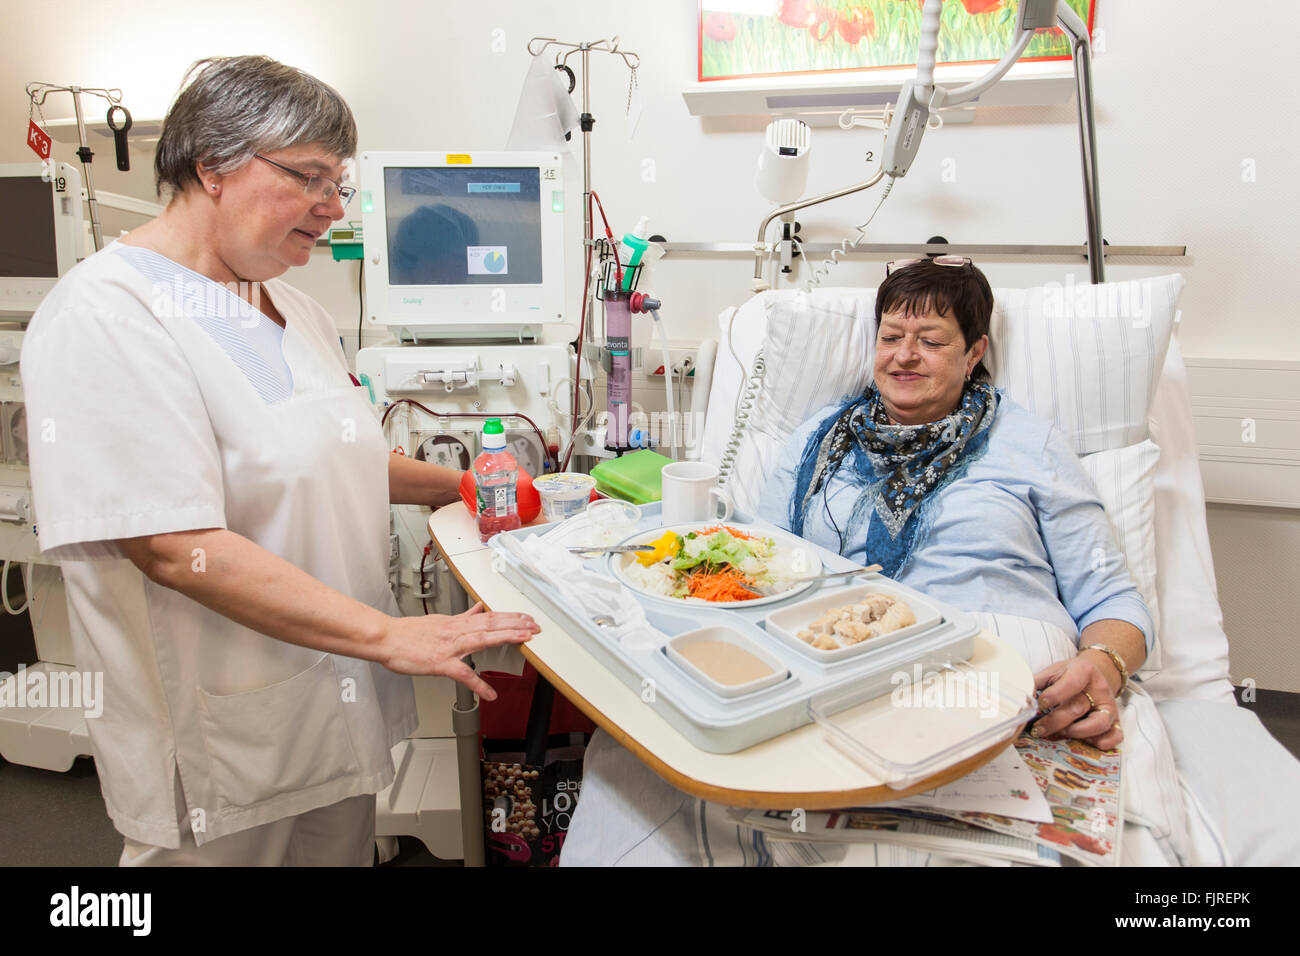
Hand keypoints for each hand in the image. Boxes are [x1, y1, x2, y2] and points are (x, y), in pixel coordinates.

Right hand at [380, 602, 539, 699]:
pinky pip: (463, 675)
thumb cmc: (408, 632)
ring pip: (483, 639)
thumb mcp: (439, 619)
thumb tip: (478, 609)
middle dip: (516, 624)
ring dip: (506, 637)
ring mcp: (449, 647)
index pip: (489, 616)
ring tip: (525, 639)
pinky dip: (478, 685)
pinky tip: (491, 694)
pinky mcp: (440, 663)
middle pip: (491, 624)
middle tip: (535, 625)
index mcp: (457, 623)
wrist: (385, 638)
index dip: (510, 617)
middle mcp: (456, 631)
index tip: (526, 617)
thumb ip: (461, 617)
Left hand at [1031, 653, 1122, 750]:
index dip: (1054, 695)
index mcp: (1083, 671)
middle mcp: (1100, 689)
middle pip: (1079, 707)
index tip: (1039, 704)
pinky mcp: (1116, 721)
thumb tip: (1021, 697)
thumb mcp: (1053, 671)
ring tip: (1059, 734)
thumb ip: (1037, 682)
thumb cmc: (1068, 675)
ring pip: (1100, 723)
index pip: (1071, 683)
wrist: (1093, 674)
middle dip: (1055, 721)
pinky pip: (1116, 736)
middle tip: (1038, 729)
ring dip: (1076, 733)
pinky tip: (1083, 741)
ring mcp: (1109, 706)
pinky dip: (1101, 743)